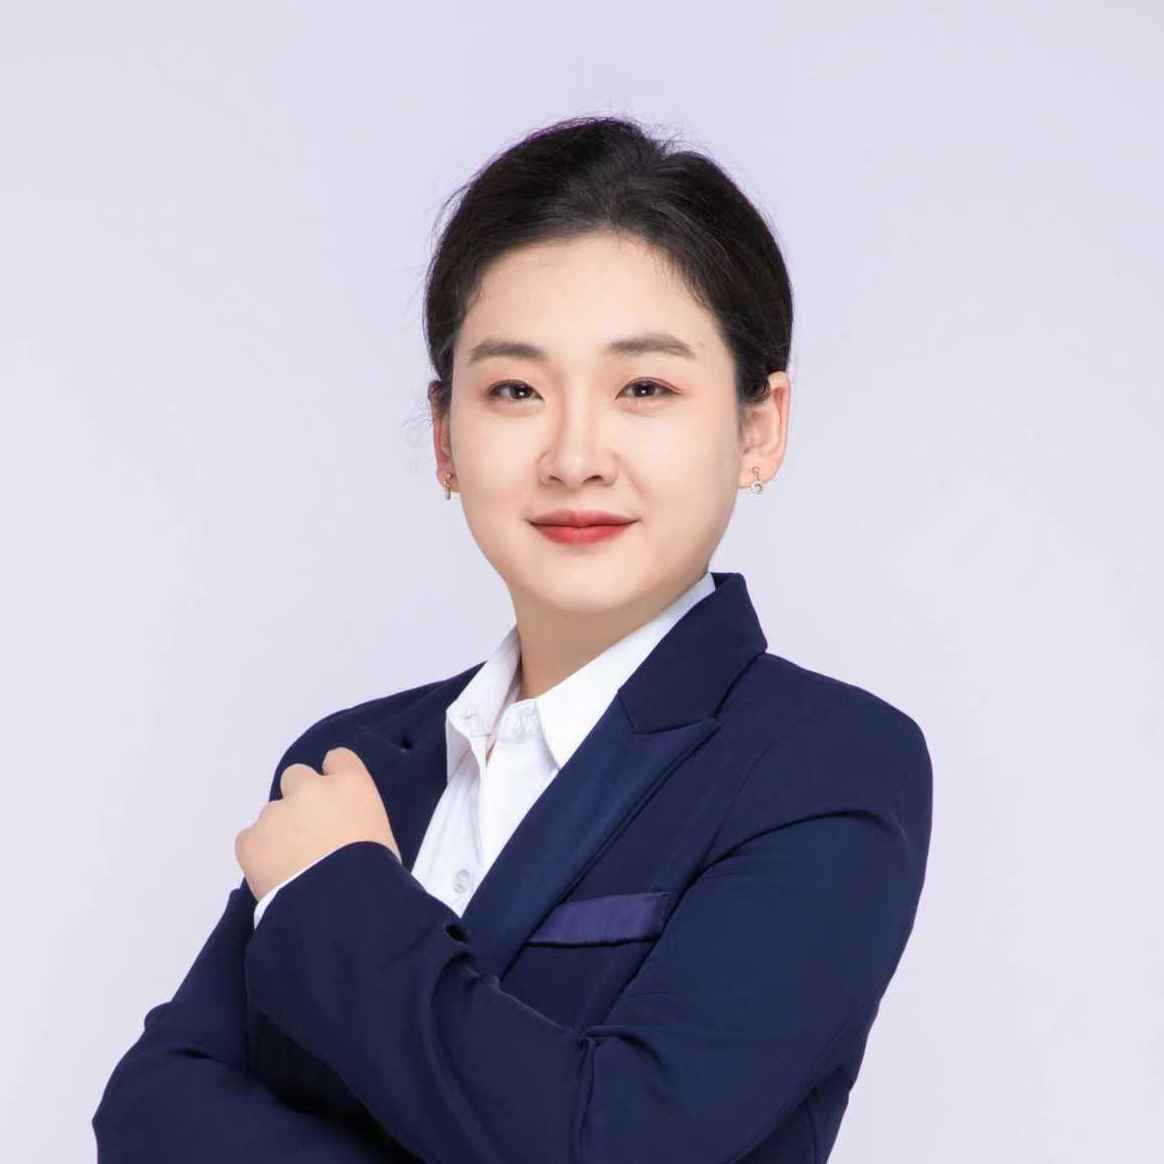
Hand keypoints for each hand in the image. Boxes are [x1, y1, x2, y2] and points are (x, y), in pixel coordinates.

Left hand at [235, 745, 400, 901]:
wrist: (341, 908)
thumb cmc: (375, 876)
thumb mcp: (380, 836)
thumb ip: (356, 819)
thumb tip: (343, 833)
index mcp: (350, 784)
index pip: (337, 759)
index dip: (334, 779)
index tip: (334, 800)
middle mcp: (310, 788)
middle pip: (296, 776)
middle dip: (300, 799)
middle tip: (309, 833)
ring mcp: (276, 812)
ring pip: (272, 814)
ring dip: (279, 831)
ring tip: (292, 867)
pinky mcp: (250, 840)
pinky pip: (251, 840)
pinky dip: (260, 855)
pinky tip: (275, 877)